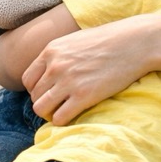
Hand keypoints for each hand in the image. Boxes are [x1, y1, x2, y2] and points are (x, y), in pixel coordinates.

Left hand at [21, 15, 152, 123]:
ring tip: (63, 111)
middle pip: (34, 96)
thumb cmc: (108, 41)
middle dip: (44, 102)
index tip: (48, 93)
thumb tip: (49, 72)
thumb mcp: (74, 41)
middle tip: (58, 104)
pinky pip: (59, 118)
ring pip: (41, 108)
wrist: (133, 43)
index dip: (36, 90)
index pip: (27, 79)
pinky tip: (73, 115)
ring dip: (50, 113)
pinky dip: (62, 120)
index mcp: (51, 51)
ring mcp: (68, 82)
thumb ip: (58, 55)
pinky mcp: (84, 96)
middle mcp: (55, 66)